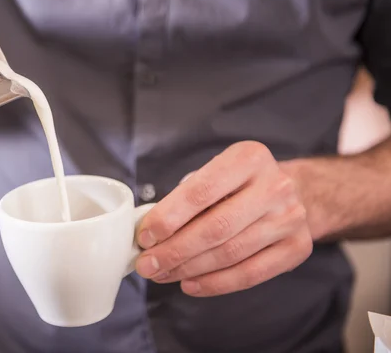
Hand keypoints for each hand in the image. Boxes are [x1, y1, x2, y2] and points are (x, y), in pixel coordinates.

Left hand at [134, 141, 312, 296]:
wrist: (294, 190)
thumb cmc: (240, 183)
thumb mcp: (215, 173)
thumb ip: (185, 197)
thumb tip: (149, 233)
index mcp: (248, 158)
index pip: (201, 192)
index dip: (168, 218)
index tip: (144, 237)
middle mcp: (275, 186)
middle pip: (216, 228)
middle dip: (174, 250)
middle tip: (147, 265)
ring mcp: (290, 218)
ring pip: (231, 253)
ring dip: (189, 269)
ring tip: (162, 274)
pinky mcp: (298, 247)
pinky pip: (251, 274)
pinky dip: (215, 283)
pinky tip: (190, 284)